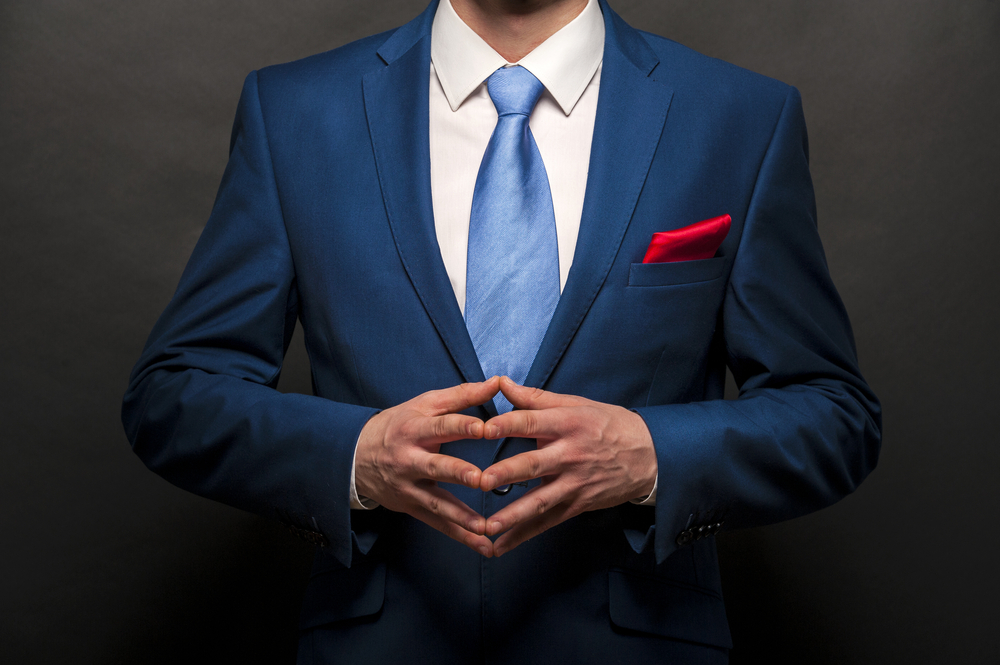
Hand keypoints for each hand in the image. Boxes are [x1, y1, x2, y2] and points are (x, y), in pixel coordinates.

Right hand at [355, 377, 499, 556]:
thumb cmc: (399, 424)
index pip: (441, 426)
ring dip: (461, 517)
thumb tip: (496, 382)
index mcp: (415, 428)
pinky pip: (437, 523)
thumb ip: (462, 395)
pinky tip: (483, 545)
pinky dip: (460, 536)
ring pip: (436, 503)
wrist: (355, 454)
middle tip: (480, 479)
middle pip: (435, 466)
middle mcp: (409, 459)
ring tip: (486, 527)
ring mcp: (409, 486)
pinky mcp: (411, 506)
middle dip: (457, 473)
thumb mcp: (424, 404)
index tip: (484, 429)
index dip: (462, 427)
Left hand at [479, 377, 656, 555]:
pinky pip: (547, 522)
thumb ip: (535, 398)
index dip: (508, 424)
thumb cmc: (608, 425)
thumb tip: (501, 383)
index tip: (484, 429)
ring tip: (487, 526)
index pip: (532, 422)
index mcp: (568, 423)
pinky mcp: (578, 505)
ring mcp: (575, 483)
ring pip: (540, 501)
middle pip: (534, 464)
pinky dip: (524, 535)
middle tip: (481, 480)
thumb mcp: (577, 404)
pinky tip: (501, 545)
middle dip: (507, 473)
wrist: (650, 455)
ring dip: (512, 515)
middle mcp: (570, 454)